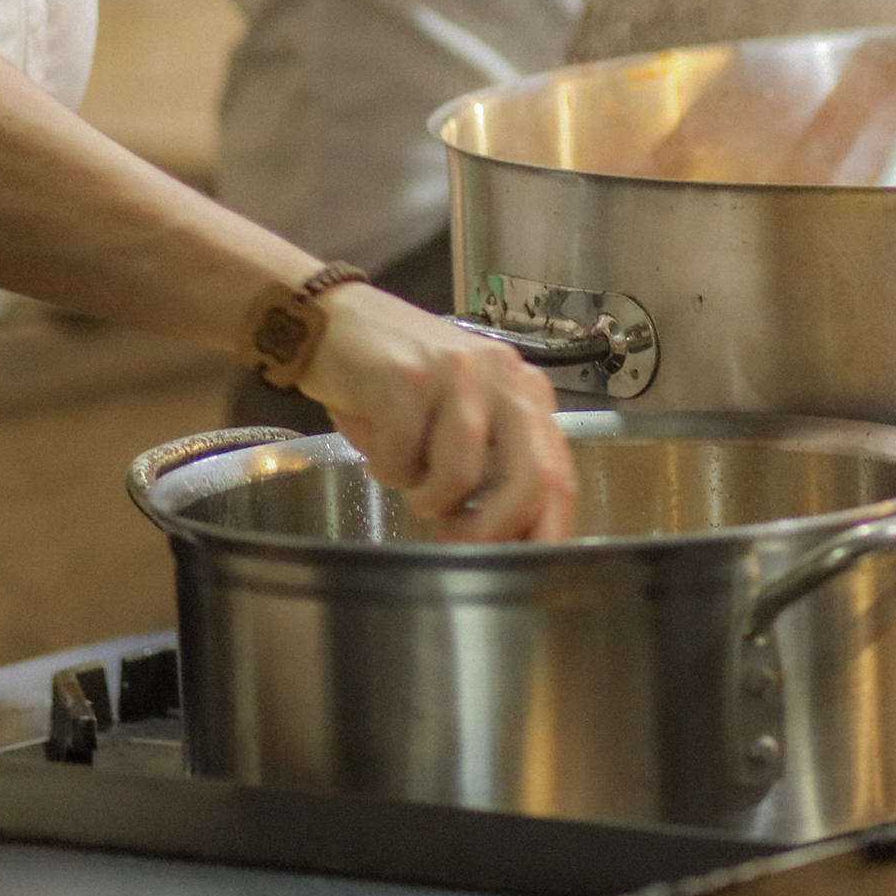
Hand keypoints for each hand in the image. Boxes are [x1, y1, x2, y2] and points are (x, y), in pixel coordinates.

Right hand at [297, 288, 577, 542]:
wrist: (335, 323)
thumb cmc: (399, 386)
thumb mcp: (462, 424)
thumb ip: (495, 469)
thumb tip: (511, 545)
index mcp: (528, 393)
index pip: (560, 477)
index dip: (544, 534)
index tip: (519, 572)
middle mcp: (505, 377)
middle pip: (530, 480)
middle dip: (491, 532)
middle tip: (454, 541)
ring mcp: (459, 373)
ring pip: (461, 476)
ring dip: (427, 498)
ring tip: (409, 480)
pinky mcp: (409, 377)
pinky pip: (403, 460)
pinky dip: (387, 471)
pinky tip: (380, 447)